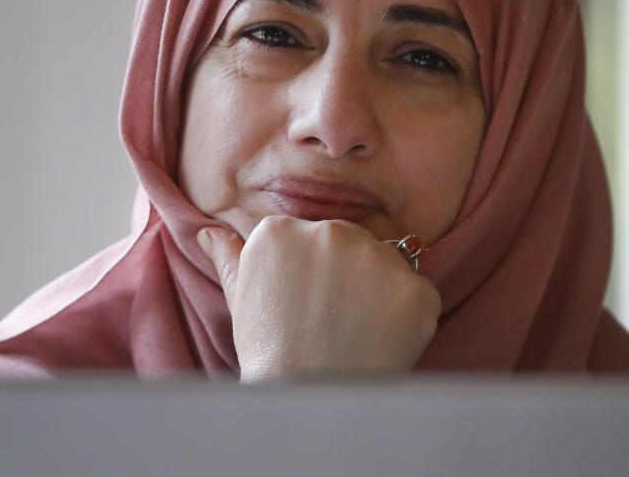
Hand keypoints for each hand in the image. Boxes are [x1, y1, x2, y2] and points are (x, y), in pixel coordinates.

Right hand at [197, 216, 440, 381]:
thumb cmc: (268, 351)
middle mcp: (331, 231)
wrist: (303, 398)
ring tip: (357, 332)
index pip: (317, 238)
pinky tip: (383, 341)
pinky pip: (419, 295)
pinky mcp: (413, 287)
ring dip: (383, 294)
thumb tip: (209, 231)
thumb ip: (230, 257)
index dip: (319, 273)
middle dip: (352, 277)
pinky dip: (409, 319)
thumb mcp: (240, 298)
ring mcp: (376, 258)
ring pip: (389, 267)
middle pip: (355, 244)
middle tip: (336, 321)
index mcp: (283, 229)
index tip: (311, 303)